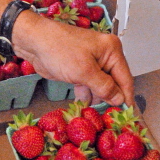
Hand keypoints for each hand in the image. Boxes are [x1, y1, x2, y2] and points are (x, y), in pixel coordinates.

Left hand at [14, 11, 133, 106]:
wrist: (33, 42)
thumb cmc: (58, 49)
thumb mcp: (84, 71)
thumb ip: (104, 87)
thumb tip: (119, 99)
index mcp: (111, 50)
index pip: (125, 78)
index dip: (126, 98)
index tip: (126, 115)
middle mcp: (104, 55)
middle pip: (114, 83)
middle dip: (110, 99)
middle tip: (108, 117)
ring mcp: (91, 62)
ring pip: (101, 86)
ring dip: (97, 98)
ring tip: (94, 112)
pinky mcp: (79, 69)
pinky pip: (89, 85)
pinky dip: (87, 94)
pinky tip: (83, 104)